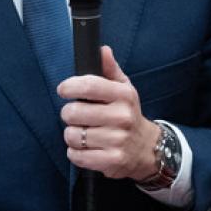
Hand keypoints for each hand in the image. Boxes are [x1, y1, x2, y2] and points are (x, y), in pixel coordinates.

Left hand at [58, 46, 161, 180]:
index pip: (88, 86)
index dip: (69, 87)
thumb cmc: (127, 115)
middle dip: (69, 114)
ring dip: (72, 135)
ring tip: (83, 134)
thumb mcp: (123, 89)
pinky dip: (76, 153)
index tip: (64, 90)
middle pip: (74, 112)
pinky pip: (77, 155)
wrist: (146, 148)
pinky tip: (85, 148)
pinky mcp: (112, 160)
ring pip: (73, 135)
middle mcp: (122, 117)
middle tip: (77, 116)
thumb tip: (102, 50)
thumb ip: (110, 69)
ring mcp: (117, 140)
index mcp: (123, 95)